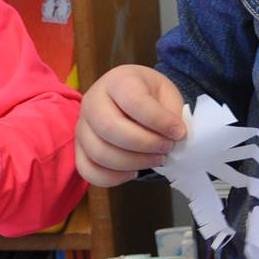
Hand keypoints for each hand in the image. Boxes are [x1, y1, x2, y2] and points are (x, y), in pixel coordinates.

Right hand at [75, 64, 186, 187]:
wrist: (131, 99)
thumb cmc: (150, 96)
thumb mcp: (167, 95)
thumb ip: (172, 114)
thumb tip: (174, 137)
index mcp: (117, 81)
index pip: (133, 101)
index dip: (159, 121)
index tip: (178, 131)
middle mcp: (93, 101)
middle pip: (109, 128)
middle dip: (145, 144)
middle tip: (166, 148)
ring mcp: (82, 126)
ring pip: (99, 153)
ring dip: (133, 162)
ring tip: (156, 159)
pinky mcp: (79, 149)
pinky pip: (88, 170)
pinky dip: (113, 177)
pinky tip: (134, 171)